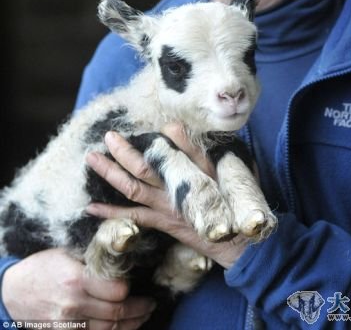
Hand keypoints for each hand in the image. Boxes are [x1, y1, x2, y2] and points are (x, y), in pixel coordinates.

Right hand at [2, 248, 155, 328]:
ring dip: (131, 324)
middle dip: (139, 309)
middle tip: (150, 303)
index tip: (136, 283)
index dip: (129, 289)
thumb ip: (91, 256)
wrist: (12, 291)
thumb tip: (119, 250)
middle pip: (116, 313)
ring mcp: (69, 323)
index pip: (116, 290)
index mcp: (76, 279)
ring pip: (109, 329)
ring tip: (143, 315)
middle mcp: (74, 304)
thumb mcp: (65, 252)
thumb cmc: (41, 267)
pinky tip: (123, 327)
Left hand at [86, 126, 248, 268]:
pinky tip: (92, 206)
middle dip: (123, 151)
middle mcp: (178, 188)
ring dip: (110, 173)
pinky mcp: (163, 222)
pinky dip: (111, 212)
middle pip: (145, 167)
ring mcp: (167, 206)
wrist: (238, 244)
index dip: (164, 136)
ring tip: (92, 159)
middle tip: (108, 136)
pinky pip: (133, 217)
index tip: (149, 125)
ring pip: (133, 188)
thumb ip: (206, 150)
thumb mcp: (231, 171)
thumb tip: (178, 127)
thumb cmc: (236, 203)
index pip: (176, 149)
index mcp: (197, 172)